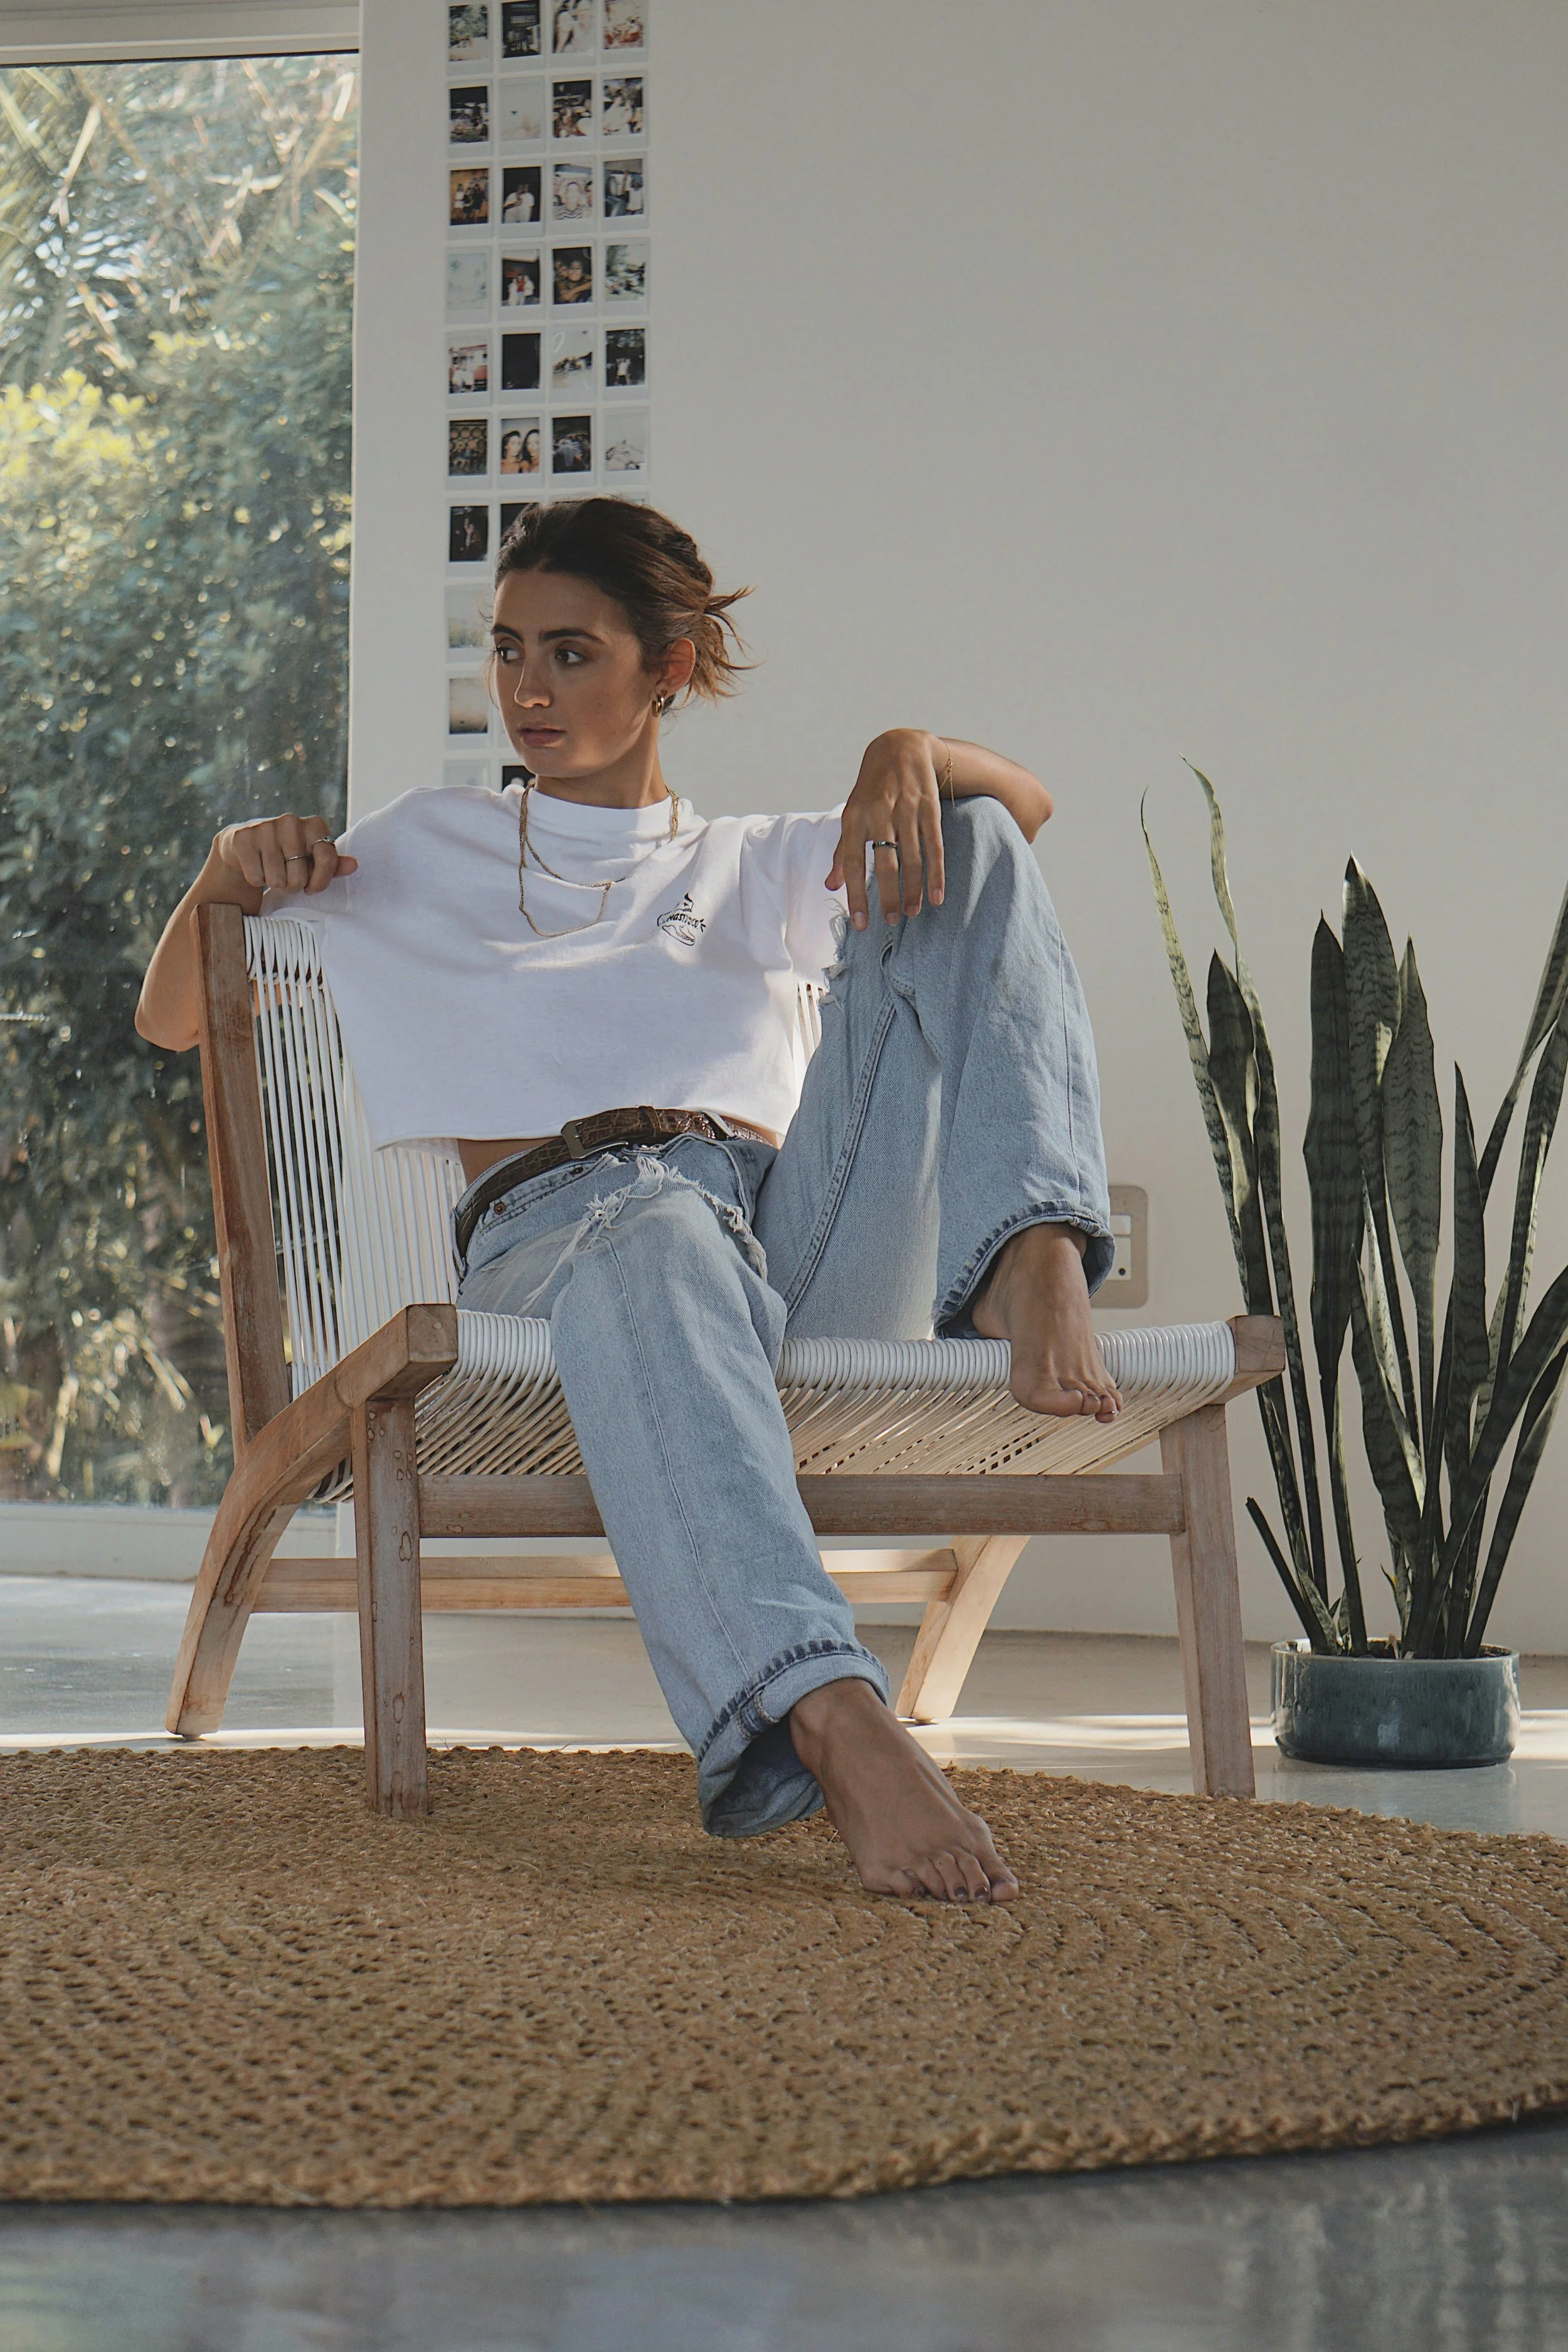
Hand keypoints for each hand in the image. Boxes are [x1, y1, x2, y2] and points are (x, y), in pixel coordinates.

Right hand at [211, 812, 357, 897]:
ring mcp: (266, 827)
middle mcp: (291, 821)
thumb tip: (354, 865)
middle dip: (293, 885)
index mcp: (315, 825)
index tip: (312, 888)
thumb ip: (333, 864)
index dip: (320, 883)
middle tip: (286, 875)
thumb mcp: (312, 858)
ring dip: (274, 884)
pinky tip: (256, 866)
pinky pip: (256, 877)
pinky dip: (256, 879)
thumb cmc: (287, 854)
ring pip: (277, 880)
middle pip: (299, 877)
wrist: (245, 843)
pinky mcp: (244, 838)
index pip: (328, 861)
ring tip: (272, 871)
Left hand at [826, 729, 945, 929]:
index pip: (853, 862)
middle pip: (883, 863)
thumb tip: (830, 886)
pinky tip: (936, 895)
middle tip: (889, 922)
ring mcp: (906, 811)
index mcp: (854, 818)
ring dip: (912, 889)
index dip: (856, 894)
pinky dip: (935, 873)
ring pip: (911, 858)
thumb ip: (842, 851)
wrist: (900, 747)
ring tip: (911, 913)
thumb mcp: (851, 814)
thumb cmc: (871, 789)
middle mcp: (879, 814)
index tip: (860, 922)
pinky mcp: (929, 808)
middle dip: (887, 896)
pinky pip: (934, 846)